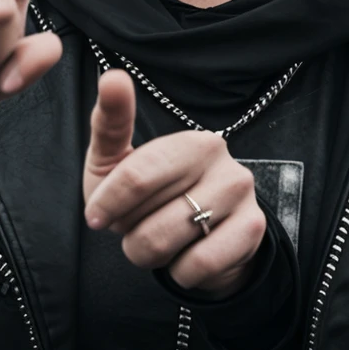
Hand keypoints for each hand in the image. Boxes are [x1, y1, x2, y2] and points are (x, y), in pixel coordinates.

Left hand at [83, 69, 266, 297]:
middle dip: (130, 232)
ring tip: (160, 240)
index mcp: (189, 140)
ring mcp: (241, 194)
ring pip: (168, 243)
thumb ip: (110, 124)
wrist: (199, 237)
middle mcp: (222, 159)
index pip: (137, 176)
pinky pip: (196, 266)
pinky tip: (187, 256)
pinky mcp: (253, 230)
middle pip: (147, 217)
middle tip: (138, 225)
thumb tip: (113, 77)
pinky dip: (180, 272)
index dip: (109, 205)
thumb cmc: (148, 195)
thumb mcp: (118, 160)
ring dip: (150, 255)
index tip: (96, 218)